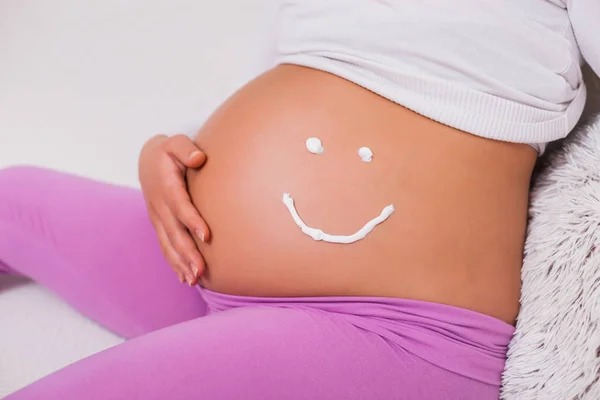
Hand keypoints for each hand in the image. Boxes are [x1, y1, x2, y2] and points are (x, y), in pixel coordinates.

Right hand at [138, 134, 208, 285]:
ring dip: (181, 263)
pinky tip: (186, 278)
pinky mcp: (159, 225)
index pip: (180, 207)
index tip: (206, 236)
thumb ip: (186, 149)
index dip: (192, 221)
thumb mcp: (175, 143)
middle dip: (187, 253)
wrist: (147, 161)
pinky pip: (165, 246)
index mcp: (166, 187)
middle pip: (174, 233)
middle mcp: (159, 207)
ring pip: (168, 244)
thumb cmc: (167, 153)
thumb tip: (199, 158)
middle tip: (201, 271)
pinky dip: (174, 263)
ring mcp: (157, 218)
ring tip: (194, 280)